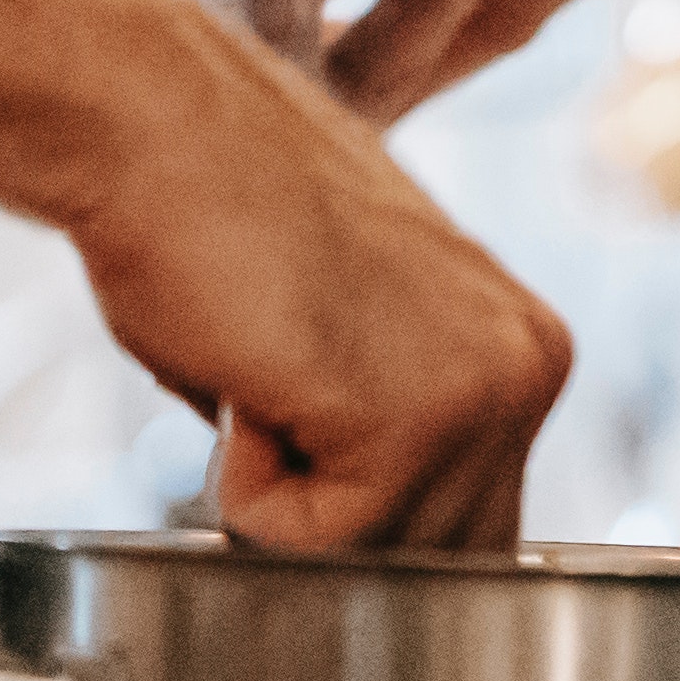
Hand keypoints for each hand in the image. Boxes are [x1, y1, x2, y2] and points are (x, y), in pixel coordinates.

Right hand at [5, 0, 581, 552]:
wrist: (150, 122)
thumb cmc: (204, 213)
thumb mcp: (336, 338)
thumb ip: (378, 428)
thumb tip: (364, 538)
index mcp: (521, 343)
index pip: (463, 520)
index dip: (357, 506)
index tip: (292, 413)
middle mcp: (529, 366)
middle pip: (433, 555)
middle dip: (329, 516)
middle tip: (261, 392)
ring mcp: (487, 391)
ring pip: (376, 559)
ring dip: (284, 498)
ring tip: (256, 369)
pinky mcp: (419, 417)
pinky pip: (320, 543)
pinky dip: (249, 486)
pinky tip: (247, 373)